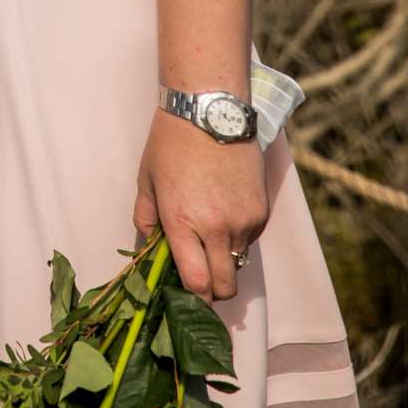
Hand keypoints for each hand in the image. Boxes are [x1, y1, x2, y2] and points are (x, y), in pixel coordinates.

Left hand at [133, 109, 267, 303]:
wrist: (210, 108)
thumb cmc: (171, 143)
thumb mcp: (147, 181)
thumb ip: (146, 221)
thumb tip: (150, 252)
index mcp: (182, 222)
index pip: (196, 284)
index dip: (193, 299)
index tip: (188, 298)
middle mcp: (215, 227)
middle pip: (223, 287)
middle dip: (213, 291)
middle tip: (202, 278)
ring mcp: (243, 220)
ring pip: (238, 263)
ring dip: (225, 261)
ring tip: (210, 235)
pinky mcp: (261, 210)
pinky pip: (250, 239)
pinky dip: (239, 237)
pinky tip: (226, 211)